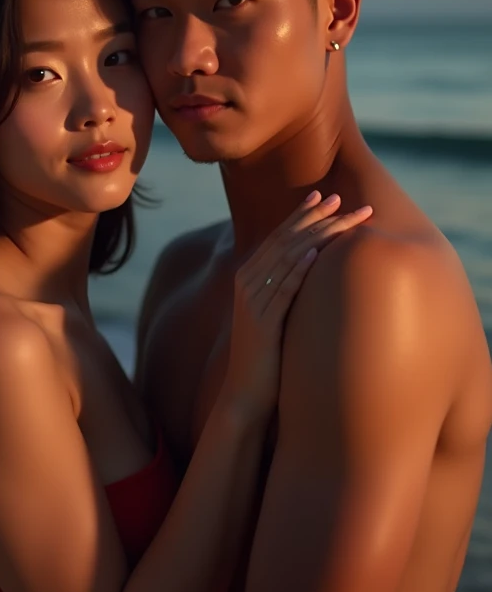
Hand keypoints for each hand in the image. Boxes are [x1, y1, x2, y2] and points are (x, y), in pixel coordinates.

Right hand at [223, 191, 372, 420]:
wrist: (246, 396)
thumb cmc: (269, 358)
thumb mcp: (278, 316)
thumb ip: (289, 291)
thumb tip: (318, 270)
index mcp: (250, 277)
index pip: (280, 236)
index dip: (304, 213)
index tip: (328, 195)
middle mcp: (247, 282)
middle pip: (286, 240)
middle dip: (316, 217)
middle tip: (344, 199)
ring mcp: (252, 301)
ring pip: (286, 258)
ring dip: (316, 235)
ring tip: (341, 217)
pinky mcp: (261, 323)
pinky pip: (281, 291)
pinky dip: (297, 270)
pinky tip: (314, 254)